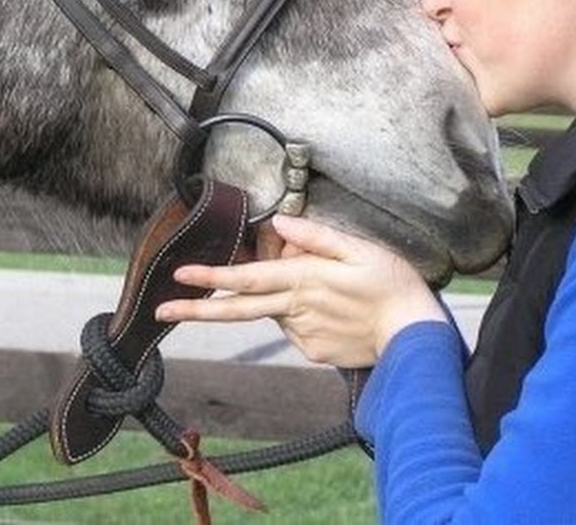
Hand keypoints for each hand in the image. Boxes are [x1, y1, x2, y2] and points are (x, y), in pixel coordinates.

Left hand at [155, 213, 447, 368]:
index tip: (180, 275)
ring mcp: (303, 334)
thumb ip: (316, 237)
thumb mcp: (359, 248)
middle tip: (160, 311)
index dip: (212, 277)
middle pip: (238, 309)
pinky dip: (306, 313)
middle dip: (196, 311)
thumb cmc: (391, 284)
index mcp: (303, 280)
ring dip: (282, 299)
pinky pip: (298, 326)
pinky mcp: (314, 351)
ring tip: (334, 289)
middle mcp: (295, 309)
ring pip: (277, 310)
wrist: (415, 336)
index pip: (248, 278)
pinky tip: (339, 309)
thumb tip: (279, 224)